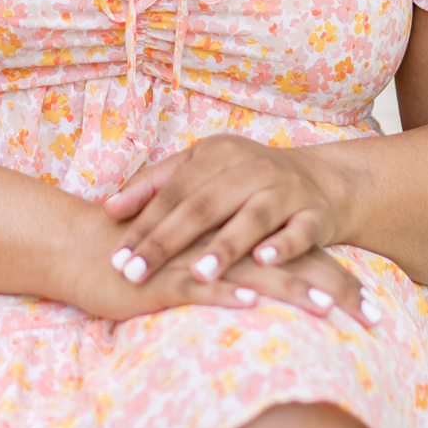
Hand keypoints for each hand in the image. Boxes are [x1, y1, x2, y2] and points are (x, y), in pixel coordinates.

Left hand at [100, 135, 376, 324]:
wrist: (320, 181)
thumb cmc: (244, 181)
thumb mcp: (201, 171)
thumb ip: (155, 186)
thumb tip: (108, 208)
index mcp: (216, 155)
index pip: (173, 191)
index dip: (144, 223)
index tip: (117, 257)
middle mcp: (250, 167)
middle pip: (203, 204)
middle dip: (167, 240)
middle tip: (137, 273)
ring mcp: (285, 190)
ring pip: (252, 217)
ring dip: (225, 246)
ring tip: (197, 273)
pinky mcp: (315, 214)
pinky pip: (299, 231)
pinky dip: (283, 245)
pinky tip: (263, 260)